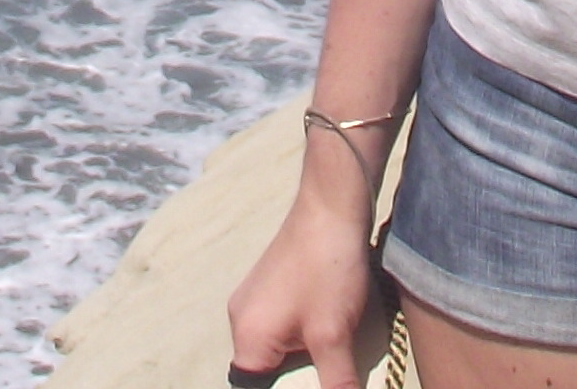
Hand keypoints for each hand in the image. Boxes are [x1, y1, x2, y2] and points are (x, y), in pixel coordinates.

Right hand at [224, 190, 381, 388]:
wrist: (332, 207)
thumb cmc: (328, 268)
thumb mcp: (335, 335)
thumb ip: (336, 382)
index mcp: (247, 338)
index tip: (313, 383)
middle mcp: (241, 320)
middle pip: (265, 371)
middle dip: (298, 375)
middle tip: (329, 365)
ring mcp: (253, 300)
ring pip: (276, 348)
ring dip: (304, 354)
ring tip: (334, 346)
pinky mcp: (270, 286)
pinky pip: (281, 324)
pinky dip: (305, 333)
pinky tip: (331, 323)